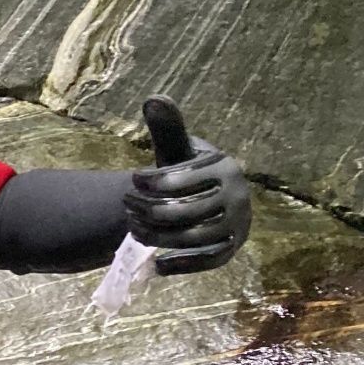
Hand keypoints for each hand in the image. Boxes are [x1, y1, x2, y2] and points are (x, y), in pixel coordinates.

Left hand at [124, 96, 251, 273]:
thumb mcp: (178, 148)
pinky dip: (181, 265)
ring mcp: (238, 224)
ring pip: (192, 237)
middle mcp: (238, 197)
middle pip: (184, 211)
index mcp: (224, 167)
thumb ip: (167, 127)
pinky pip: (208, 262)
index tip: (130, 180)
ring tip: (133, 229)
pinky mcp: (232, 247)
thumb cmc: (187, 170)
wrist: (208, 195)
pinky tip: (155, 265)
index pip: (181, 178)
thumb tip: (154, 98)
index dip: (150, 182)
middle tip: (126, 207)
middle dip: (148, 211)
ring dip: (157, 237)